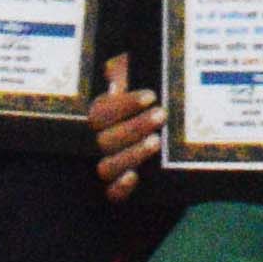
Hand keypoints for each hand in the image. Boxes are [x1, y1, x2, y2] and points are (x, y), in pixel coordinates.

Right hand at [87, 58, 163, 201]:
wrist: (164, 148)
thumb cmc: (148, 109)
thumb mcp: (137, 86)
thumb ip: (124, 74)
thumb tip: (113, 66)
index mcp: (100, 118)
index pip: (101, 113)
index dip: (124, 105)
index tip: (151, 96)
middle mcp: (98, 144)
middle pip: (105, 139)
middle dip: (134, 127)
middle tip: (161, 115)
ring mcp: (107, 168)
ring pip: (107, 166)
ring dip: (131, 154)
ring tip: (156, 141)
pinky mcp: (116, 192)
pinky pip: (111, 195)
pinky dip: (121, 187)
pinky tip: (134, 177)